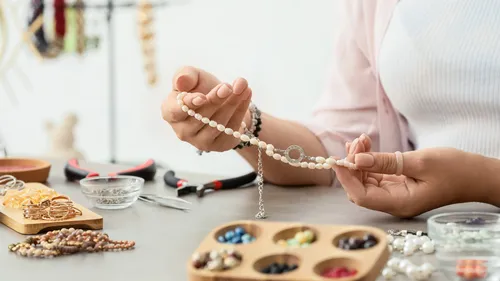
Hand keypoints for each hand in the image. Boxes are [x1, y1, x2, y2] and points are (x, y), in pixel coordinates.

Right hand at [161, 66, 252, 151]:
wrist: (223, 101)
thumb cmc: (201, 88)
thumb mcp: (193, 77)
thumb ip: (185, 75)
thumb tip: (181, 82)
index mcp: (170, 112)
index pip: (175, 111)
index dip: (189, 104)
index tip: (202, 97)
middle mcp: (183, 131)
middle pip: (200, 117)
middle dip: (216, 100)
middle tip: (228, 87)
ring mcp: (201, 141)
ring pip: (218, 123)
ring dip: (232, 103)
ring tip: (242, 87)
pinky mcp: (219, 145)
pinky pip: (232, 128)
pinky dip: (241, 110)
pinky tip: (246, 95)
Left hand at [334, 140, 482, 217]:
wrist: (476, 175)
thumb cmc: (454, 169)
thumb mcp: (419, 162)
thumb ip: (385, 162)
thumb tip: (357, 159)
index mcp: (399, 203)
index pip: (361, 196)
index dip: (346, 178)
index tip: (336, 159)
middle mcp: (393, 202)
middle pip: (359, 188)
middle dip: (352, 165)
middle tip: (356, 142)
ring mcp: (395, 194)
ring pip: (365, 180)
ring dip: (359, 160)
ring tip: (361, 139)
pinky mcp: (398, 185)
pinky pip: (375, 176)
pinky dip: (368, 161)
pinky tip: (366, 145)